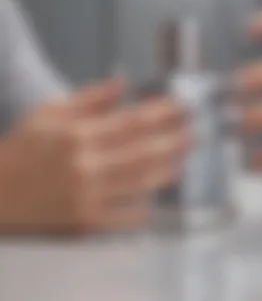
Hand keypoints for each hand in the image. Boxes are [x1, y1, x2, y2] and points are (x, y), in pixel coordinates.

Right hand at [0, 78, 188, 233]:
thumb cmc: (24, 148)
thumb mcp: (50, 113)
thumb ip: (90, 98)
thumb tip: (123, 80)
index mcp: (78, 135)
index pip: (132, 122)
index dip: (163, 114)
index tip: (184, 107)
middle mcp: (87, 165)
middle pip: (144, 151)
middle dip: (176, 140)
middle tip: (197, 132)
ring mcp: (88, 196)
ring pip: (142, 182)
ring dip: (169, 168)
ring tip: (186, 156)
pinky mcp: (87, 222)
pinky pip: (128, 214)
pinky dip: (147, 203)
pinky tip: (158, 191)